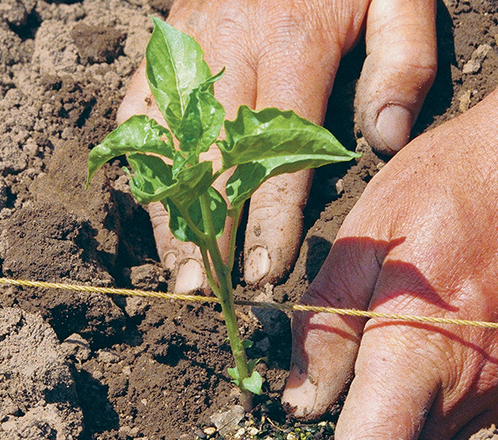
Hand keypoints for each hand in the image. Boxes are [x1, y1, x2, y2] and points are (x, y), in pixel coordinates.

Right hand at [118, 0, 436, 292]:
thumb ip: (402, 61)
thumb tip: (385, 138)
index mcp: (290, 49)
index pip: (276, 158)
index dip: (268, 221)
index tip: (262, 272)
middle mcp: (229, 59)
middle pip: (212, 165)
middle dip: (207, 232)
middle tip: (201, 288)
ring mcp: (188, 58)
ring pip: (168, 149)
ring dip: (168, 211)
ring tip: (173, 265)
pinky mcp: (164, 56)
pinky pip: (139, 115)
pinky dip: (142, 163)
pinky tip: (150, 203)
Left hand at [282, 88, 497, 439]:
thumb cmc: (436, 194)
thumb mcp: (362, 247)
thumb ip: (327, 327)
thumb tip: (301, 400)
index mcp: (418, 347)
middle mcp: (470, 382)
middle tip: (324, 420)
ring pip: (429, 437)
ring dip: (389, 424)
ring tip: (364, 378)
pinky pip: (456, 409)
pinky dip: (421, 400)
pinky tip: (407, 356)